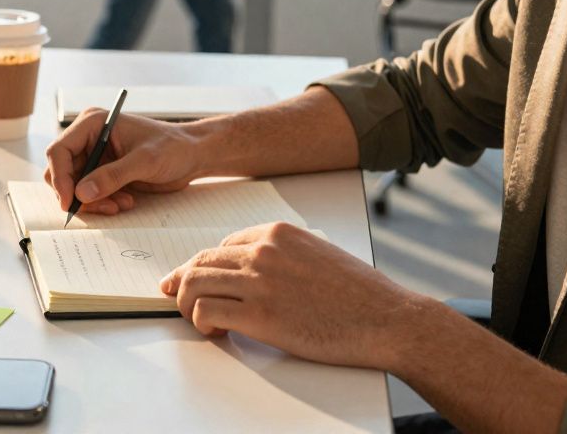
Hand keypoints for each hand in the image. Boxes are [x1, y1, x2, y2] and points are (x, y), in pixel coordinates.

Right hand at [43, 111, 206, 214]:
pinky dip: (102, 202)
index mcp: (92, 124)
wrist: (191, 155)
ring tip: (120, 204)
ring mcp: (95, 156)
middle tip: (104, 207)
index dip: (60, 178)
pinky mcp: (103, 172)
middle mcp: (88, 138)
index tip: (70, 202)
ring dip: (93, 201)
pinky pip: (89, 193)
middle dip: (78, 194)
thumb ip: (112, 176)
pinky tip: (125, 201)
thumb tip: (82, 193)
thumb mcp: (144, 161)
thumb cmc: (172, 147)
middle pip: (62, 172)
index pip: (59, 152)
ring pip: (75, 186)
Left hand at [160, 222, 420, 370]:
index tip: (194, 281)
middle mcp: (263, 251)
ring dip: (187, 305)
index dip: (204, 266)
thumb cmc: (360, 295)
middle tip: (179, 301)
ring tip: (199, 321)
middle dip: (184, 283)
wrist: (388, 319)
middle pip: (200, 262)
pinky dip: (201, 324)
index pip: (221, 245)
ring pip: (194, 284)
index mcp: (277, 233)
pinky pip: (206, 312)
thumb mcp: (317, 256)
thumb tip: (252, 273)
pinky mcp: (260, 315)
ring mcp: (260, 281)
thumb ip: (282, 257)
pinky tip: (217, 333)